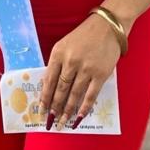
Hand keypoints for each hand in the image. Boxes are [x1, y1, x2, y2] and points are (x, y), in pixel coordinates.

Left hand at [39, 14, 121, 128]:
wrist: (108, 26)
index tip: (41, 110)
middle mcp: (71, 61)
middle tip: (50, 121)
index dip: (44, 97)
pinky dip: (84, 108)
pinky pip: (90, 95)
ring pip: (74, 95)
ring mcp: (86, 68)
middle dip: (54, 108)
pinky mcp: (101, 74)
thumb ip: (57, 64)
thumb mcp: (64, 45)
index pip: (49, 80)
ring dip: (67, 111)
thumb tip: (50, 87)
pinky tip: (78, 117)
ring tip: (62, 122)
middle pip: (60, 90)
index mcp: (59, 53)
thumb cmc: (84, 36)